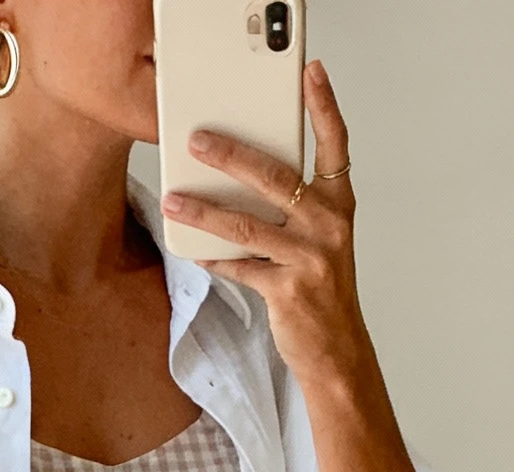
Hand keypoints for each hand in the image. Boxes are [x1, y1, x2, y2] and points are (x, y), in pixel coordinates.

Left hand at [161, 59, 432, 471]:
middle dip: (236, 154)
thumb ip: (288, 210)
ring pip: (250, 225)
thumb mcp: (317, 244)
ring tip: (174, 196)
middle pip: (278, 177)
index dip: (323, 107)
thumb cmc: (322, 298)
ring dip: (206, 210)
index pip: (335, 146)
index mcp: (339, 207)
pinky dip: (214, 259)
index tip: (307, 69)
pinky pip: (243, 270)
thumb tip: (240, 181)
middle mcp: (329, 228)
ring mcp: (311, 261)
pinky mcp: (289, 294)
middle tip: (198, 135)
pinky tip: (188, 248)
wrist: (339, 360)